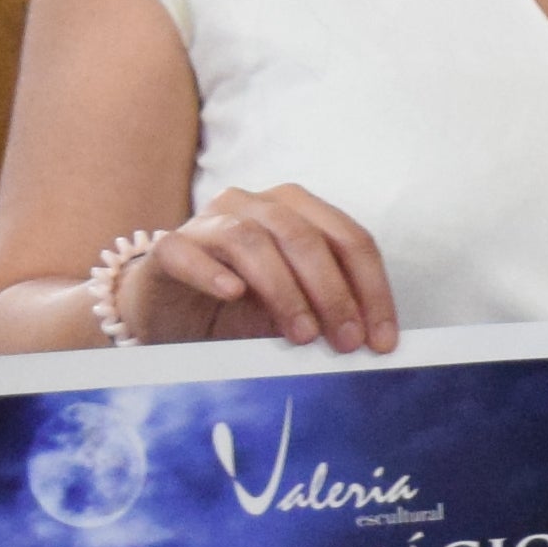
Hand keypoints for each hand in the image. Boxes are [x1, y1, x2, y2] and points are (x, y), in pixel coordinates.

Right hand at [134, 186, 398, 353]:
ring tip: (302, 334)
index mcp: (297, 213)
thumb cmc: (236, 309)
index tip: (382, 339)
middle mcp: (255, 205)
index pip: (349, 240)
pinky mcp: (168, 246)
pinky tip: (233, 294)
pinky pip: (189, 251)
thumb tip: (363, 339)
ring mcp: (209, 221)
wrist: (165, 311)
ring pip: (253, 240)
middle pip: (305, 237)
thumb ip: (323, 314)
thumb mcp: (290, 312)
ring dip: (284, 290)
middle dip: (334, 292)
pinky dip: (213, 272)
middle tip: (346, 341)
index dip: (372, 289)